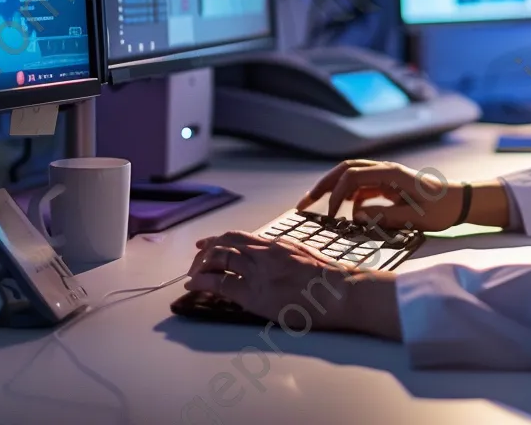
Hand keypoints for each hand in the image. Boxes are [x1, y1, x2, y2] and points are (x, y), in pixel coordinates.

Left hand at [185, 230, 400, 337]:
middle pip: (224, 244)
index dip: (217, 239)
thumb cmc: (328, 278)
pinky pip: (221, 284)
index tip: (205, 243)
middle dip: (205, 251)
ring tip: (191, 275)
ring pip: (219, 259)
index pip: (239, 236)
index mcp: (276, 244)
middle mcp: (264, 253)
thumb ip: (284, 253)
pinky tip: (193, 286)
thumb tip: (273, 256)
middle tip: (194, 260)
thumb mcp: (304, 255)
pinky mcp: (256, 294)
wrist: (339, 291)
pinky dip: (203, 283)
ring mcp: (259, 272)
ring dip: (200, 266)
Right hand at [296, 158, 469, 231]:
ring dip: (332, 189)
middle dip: (323, 184)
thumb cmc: (442, 209)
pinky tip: (344, 213)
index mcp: (390, 172)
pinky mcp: (387, 186)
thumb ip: (384, 216)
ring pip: (351, 177)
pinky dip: (348, 198)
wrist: (460, 202)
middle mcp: (385, 170)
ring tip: (314, 206)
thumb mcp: (415, 217)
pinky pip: (361, 188)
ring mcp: (385, 177)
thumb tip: (355, 215)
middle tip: (303, 202)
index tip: (331, 215)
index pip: (352, 175)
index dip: (336, 193)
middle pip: (346, 169)